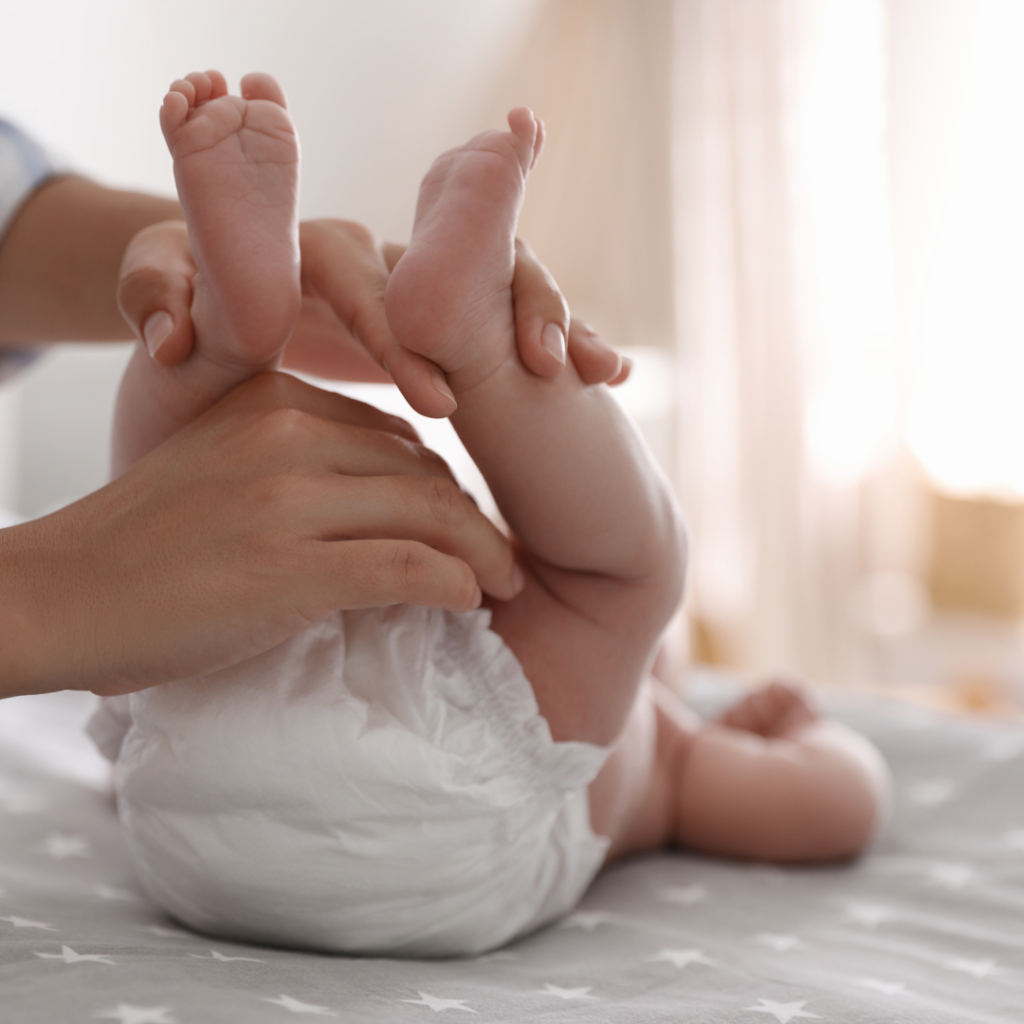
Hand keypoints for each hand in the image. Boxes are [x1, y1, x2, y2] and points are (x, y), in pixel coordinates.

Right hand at [0, 373, 521, 698]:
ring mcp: (289, 499)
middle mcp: (288, 435)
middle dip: (476, 520)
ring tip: (504, 583)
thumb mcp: (222, 470)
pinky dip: (453, 584)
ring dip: (483, 554)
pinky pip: (406, 567)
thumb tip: (383, 508)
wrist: (58, 594)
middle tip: (505, 558)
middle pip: (426, 472)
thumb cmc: (141, 543)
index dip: (443, 485)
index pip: (396, 437)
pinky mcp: (290, 567)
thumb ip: (297, 467)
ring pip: (430, 514)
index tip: (464, 523)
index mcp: (275, 402)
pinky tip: (470, 602)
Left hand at [117, 220, 630, 412]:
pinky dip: (561, 342)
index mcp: (315, 254)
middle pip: (461, 262)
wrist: (222, 342)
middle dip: (504, 312)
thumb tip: (176, 333)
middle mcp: (382, 259)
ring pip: (506, 281)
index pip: (366, 282)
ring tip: (592, 372)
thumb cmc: (193, 338)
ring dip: (553, 321)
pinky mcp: (454, 322)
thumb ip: (165, 310)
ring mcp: (427, 286)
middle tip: (538, 369)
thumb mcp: (167, 320)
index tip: (437, 403)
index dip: (403, 334)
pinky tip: (603, 377)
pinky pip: (519, 321)